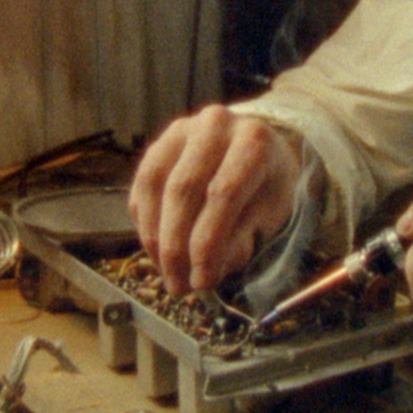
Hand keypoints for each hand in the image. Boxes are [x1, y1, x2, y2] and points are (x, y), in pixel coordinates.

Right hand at [127, 106, 302, 294]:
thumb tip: (208, 270)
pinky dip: (146, 225)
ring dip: (155, 240)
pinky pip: (141, 188)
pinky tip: (158, 252)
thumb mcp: (271, 212)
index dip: (208, 242)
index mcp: (253, 140)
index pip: (223, 193)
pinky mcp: (158, 145)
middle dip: (177, 247)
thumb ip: (243, 236)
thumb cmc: (268, 186)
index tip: (203, 281)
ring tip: (169, 275)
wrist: (258, 152)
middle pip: (182, 189)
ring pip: (154, 187)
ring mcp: (182, 131)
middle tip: (181, 286)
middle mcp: (214, 125)